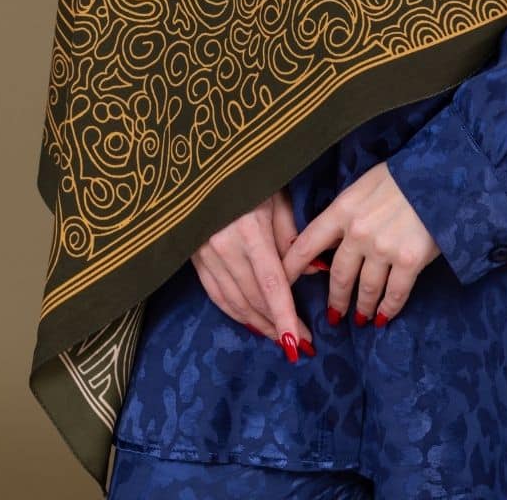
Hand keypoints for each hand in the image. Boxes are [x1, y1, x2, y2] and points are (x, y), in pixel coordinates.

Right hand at [189, 187, 325, 359]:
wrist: (204, 162)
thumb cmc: (250, 175)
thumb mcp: (277, 197)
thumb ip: (292, 236)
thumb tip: (312, 272)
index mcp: (249, 230)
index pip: (271, 284)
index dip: (284, 316)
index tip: (299, 343)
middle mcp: (224, 247)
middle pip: (253, 299)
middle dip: (277, 324)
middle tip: (301, 342)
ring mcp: (205, 254)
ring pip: (234, 302)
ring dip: (258, 323)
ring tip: (280, 338)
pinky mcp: (194, 258)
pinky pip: (216, 294)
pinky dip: (234, 312)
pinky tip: (251, 322)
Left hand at [279, 161, 440, 324]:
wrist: (440, 174)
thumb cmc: (402, 176)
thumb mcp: (365, 184)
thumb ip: (346, 211)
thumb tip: (330, 237)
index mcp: (343, 208)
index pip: (308, 242)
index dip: (292, 267)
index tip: (281, 283)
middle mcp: (358, 231)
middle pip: (338, 275)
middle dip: (335, 299)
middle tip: (333, 314)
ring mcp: (383, 247)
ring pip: (365, 288)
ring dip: (362, 307)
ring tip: (361, 318)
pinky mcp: (409, 260)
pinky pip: (394, 293)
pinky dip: (389, 308)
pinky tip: (385, 316)